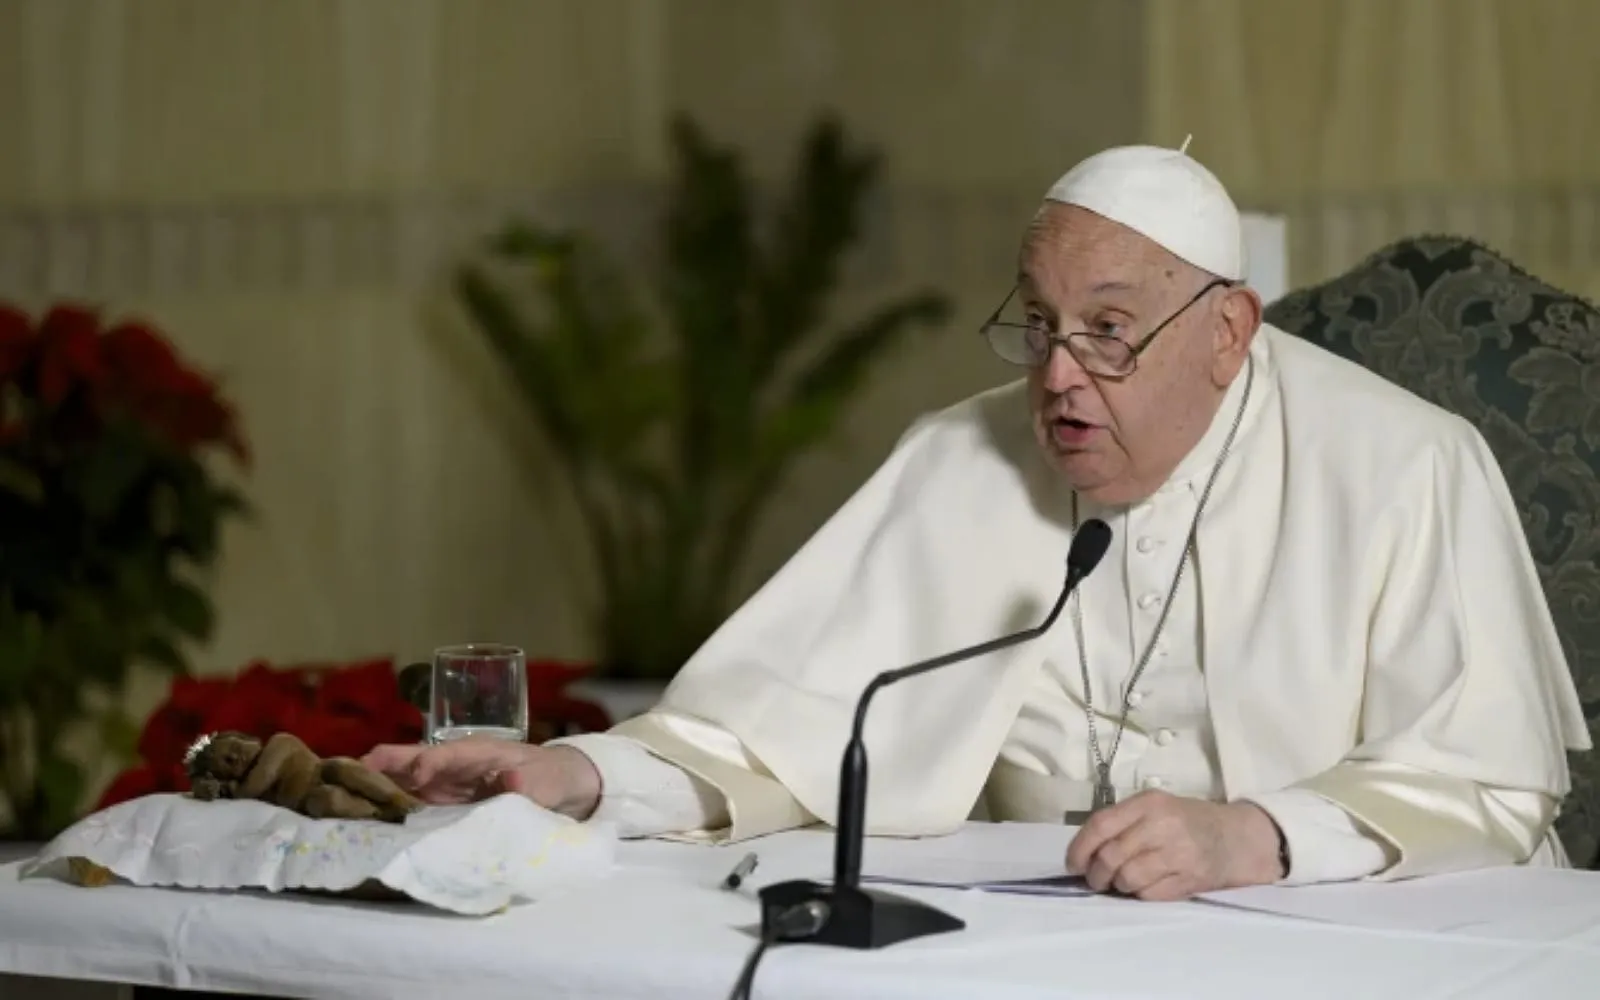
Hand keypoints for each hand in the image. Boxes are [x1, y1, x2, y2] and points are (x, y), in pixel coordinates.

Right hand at [361, 740, 601, 818]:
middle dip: (382, 766)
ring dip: (376, 789)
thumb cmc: (551, 776)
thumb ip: (528, 781)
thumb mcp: (547, 779)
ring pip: (402, 783)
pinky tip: (367, 821)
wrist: (559, 788)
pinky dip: (389, 810)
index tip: (412, 776)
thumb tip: (510, 780)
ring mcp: (444, 785)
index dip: (426, 762)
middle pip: (411, 761)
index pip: (445, 754)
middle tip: (345, 773)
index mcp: (477, 752)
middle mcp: (453, 766)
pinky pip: (411, 804)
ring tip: (341, 799)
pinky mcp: (442, 805)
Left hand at [1064, 790, 1283, 900]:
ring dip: (1117, 886)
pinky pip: (1149, 894)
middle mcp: (1162, 825)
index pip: (1101, 824)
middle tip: (1095, 880)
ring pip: (1127, 878)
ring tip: (1120, 883)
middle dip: (1095, 874)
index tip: (1073, 865)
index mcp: (1148, 803)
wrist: (1235, 838)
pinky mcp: (1189, 880)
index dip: (1080, 848)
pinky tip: (1144, 887)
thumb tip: (1082, 853)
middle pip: (1111, 856)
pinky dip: (1139, 895)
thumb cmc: (1185, 821)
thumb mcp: (1154, 807)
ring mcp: (1178, 854)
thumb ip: (1121, 823)